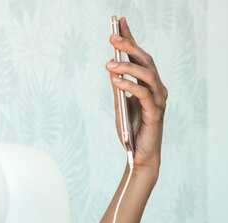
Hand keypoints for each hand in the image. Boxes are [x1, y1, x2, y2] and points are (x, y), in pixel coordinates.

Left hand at [106, 17, 166, 175]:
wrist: (139, 155)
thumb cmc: (131, 130)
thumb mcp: (120, 105)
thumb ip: (118, 87)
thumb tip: (111, 67)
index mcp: (148, 84)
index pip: (139, 57)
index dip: (130, 39)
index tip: (119, 22)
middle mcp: (157, 88)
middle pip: (145, 61)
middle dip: (129, 47)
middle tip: (112, 37)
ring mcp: (158, 99)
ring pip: (147, 75)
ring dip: (127, 67)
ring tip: (108, 64)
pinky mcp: (155, 112)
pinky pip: (143, 95)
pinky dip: (129, 86)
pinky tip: (115, 81)